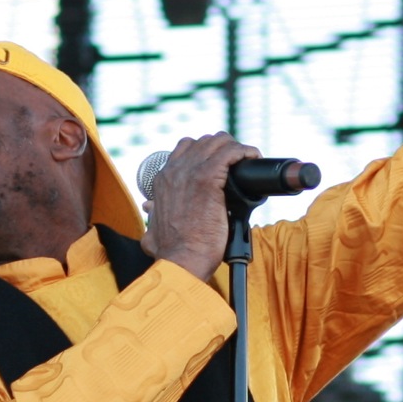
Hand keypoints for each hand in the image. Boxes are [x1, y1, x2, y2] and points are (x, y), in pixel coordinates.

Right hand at [140, 132, 260, 280]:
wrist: (181, 259)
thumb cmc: (172, 252)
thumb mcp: (152, 233)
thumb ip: (151, 224)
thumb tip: (149, 228)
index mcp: (163, 180)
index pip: (186, 148)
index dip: (207, 153)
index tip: (221, 165)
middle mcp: (174, 171)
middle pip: (204, 141)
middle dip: (223, 147)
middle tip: (238, 163)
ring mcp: (190, 172)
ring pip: (218, 141)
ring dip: (235, 147)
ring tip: (247, 159)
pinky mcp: (207, 179)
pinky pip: (230, 152)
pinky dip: (244, 151)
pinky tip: (253, 157)